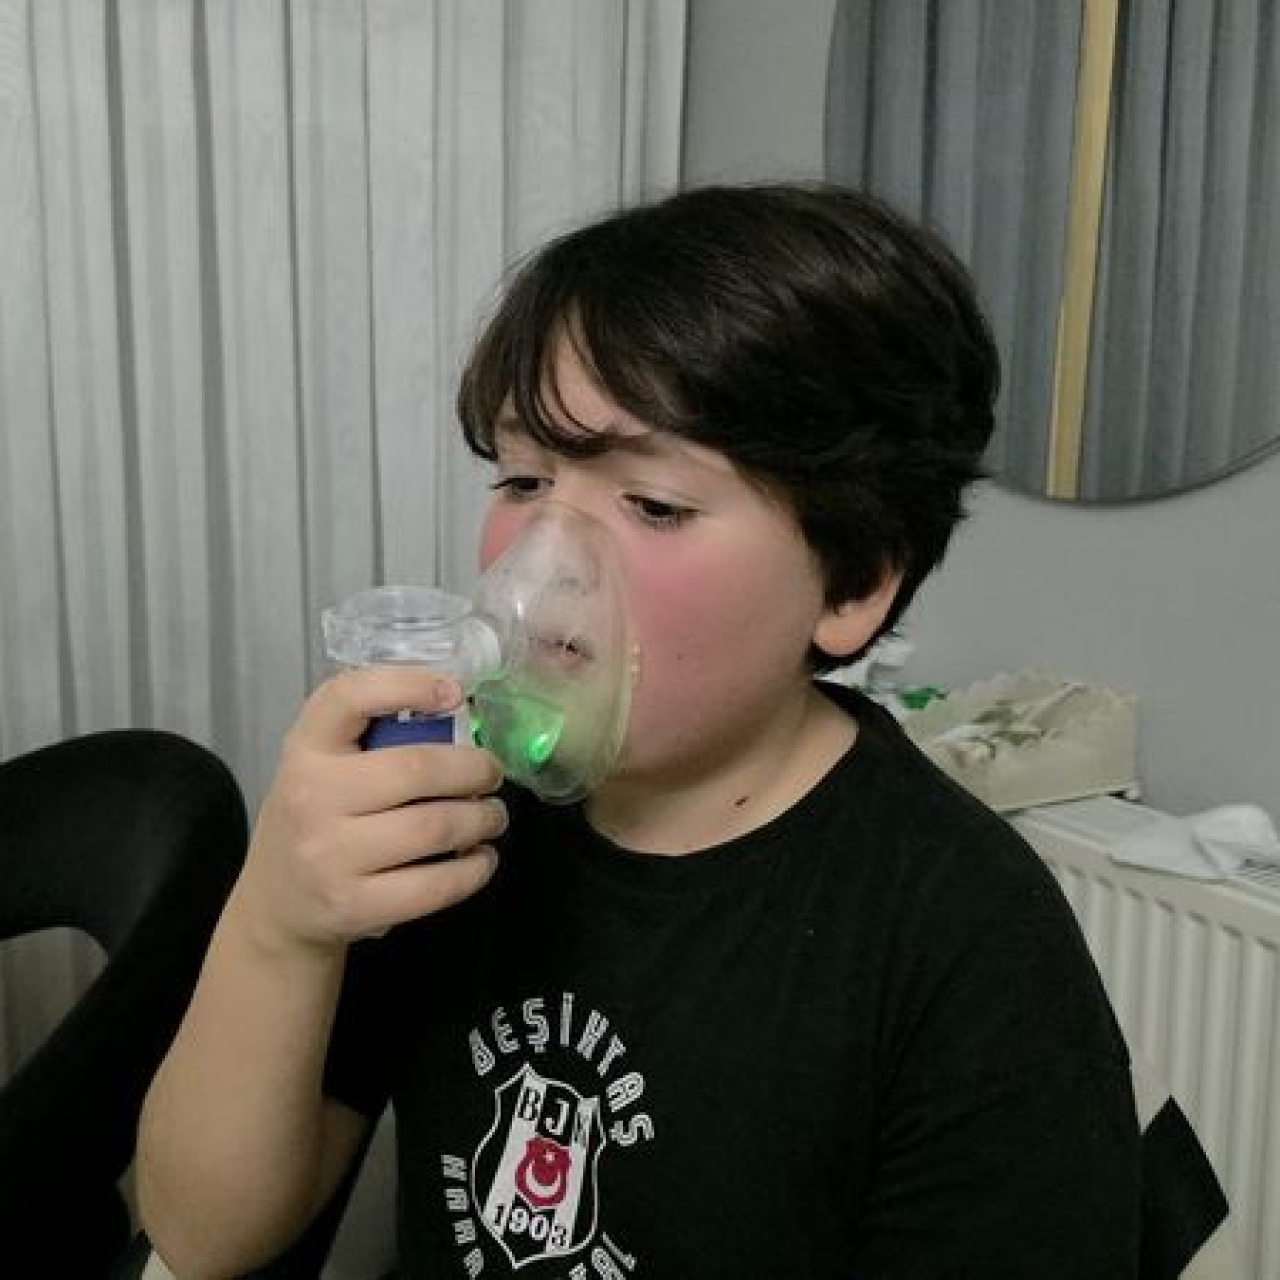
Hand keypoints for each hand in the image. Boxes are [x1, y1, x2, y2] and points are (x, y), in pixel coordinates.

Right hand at [234, 666, 506, 955]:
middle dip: (475, 770)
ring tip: (492, 816)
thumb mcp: (323, 763)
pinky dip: (474, 870)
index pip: (347, 697)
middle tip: (492, 774)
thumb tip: (457, 709)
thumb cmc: (317, 816)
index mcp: (306, 748)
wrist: (277, 902)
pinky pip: (434, 885)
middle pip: (416, 770)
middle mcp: (311, 797)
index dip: (407, 684)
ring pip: (434, 827)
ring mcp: (330, 856)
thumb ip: (374, 734)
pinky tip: (481, 858)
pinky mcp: (355, 906)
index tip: (454, 691)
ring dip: (483, 819)